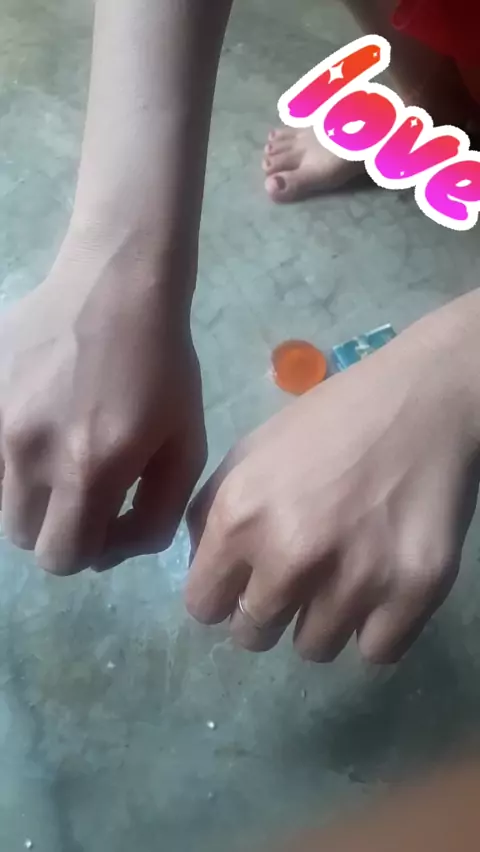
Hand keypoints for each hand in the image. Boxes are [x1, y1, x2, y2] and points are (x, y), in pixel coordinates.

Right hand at [0, 231, 205, 573]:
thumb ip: (156, 514)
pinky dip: (9, 457)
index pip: (62, 557)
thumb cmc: (163, 366)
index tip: (106, 522)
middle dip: (56, 527)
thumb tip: (112, 550)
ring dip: (28, 495)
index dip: (88, 551)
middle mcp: (29, 451)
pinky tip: (40, 426)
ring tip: (59, 455)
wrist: (117, 287)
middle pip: (22, 536)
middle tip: (84, 492)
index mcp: (89, 468)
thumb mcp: (187, 445)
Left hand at [186, 312, 479, 662]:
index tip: (242, 584)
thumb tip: (202, 568)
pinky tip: (378, 587)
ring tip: (342, 575)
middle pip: (254, 635)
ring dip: (321, 620)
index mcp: (241, 516)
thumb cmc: (330, 421)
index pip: (203, 606)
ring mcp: (356, 579)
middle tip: (294, 580)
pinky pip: (375, 652)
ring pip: (314, 648)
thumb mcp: (251, 451)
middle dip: (265, 612)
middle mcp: (291, 556)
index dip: (220, 595)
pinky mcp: (414, 592)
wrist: (423, 402)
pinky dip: (374, 628)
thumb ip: (212, 512)